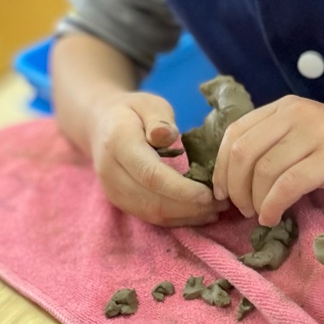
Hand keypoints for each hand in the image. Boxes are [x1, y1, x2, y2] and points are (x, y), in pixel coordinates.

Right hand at [90, 91, 227, 226]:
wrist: (101, 124)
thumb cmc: (132, 111)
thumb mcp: (148, 104)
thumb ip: (159, 119)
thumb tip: (166, 135)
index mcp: (118, 143)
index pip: (150, 174)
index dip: (180, 189)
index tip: (208, 195)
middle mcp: (111, 172)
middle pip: (152, 199)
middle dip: (190, 207)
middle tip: (223, 202)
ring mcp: (113, 190)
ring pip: (152, 213)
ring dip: (186, 216)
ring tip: (216, 209)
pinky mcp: (120, 202)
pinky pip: (149, 216)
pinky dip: (176, 219)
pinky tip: (199, 213)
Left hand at [213, 95, 323, 226]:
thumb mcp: (305, 138)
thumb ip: (274, 146)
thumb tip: (232, 177)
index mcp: (285, 107)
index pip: (235, 132)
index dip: (221, 166)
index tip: (223, 193)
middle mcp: (296, 113)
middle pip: (243, 152)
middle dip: (235, 187)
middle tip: (243, 210)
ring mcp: (314, 133)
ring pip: (262, 170)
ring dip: (254, 200)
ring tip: (261, 215)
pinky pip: (286, 185)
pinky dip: (272, 206)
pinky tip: (273, 217)